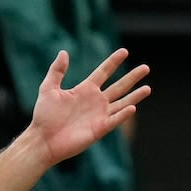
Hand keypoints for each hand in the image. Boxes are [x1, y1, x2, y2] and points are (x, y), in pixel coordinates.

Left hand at [31, 48, 149, 165]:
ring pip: (122, 103)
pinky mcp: (99, 129)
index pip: (103, 72)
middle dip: (132, 77)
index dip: (113, 62)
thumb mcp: (48, 89)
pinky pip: (114, 120)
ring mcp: (99, 115)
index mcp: (84, 90)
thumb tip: (63, 52)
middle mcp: (95, 101)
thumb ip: (56, 71)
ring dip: (135, 96)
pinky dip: (123, 114)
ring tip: (148, 88)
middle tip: (146, 67)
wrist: (42, 140)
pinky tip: (132, 107)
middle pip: (118, 87)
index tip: (124, 51)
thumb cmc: (43, 116)